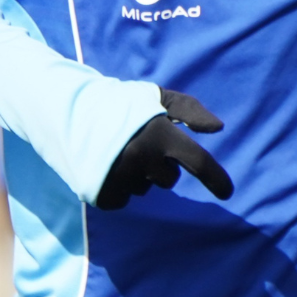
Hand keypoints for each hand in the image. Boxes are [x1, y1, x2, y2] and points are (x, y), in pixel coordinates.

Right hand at [96, 88, 233, 209]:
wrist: (69, 111)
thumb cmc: (121, 104)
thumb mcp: (156, 97)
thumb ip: (189, 110)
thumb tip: (218, 129)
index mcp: (160, 133)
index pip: (197, 161)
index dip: (216, 178)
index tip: (227, 192)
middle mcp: (143, 157)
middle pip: (169, 179)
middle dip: (160, 165)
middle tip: (140, 145)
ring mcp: (121, 177)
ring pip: (145, 189)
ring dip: (138, 176)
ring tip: (119, 152)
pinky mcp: (102, 193)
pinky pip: (124, 200)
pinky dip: (120, 187)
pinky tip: (107, 167)